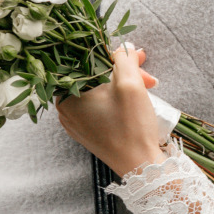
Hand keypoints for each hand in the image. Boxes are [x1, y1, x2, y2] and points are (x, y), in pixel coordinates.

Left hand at [57, 48, 163, 179]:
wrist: (140, 167)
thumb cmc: (131, 127)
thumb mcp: (130, 84)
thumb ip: (124, 58)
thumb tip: (124, 47)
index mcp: (67, 96)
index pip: (87, 61)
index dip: (112, 54)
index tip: (136, 55)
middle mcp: (66, 109)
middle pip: (95, 76)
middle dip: (123, 70)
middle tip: (146, 73)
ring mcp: (76, 122)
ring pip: (100, 90)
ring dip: (124, 83)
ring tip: (147, 86)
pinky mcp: (88, 131)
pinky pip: (100, 105)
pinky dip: (117, 98)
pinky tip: (135, 98)